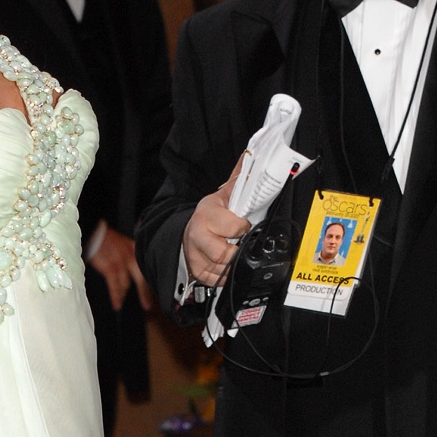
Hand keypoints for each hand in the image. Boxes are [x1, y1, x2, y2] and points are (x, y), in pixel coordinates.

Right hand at [86, 228, 154, 310]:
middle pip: (141, 279)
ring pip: (127, 284)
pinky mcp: (110, 268)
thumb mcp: (124, 244)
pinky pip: (115, 286)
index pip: (146, 269)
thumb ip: (131, 255)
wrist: (94, 232)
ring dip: (126, 296)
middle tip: (147, 305)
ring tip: (125, 304)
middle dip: (145, 294)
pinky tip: (117, 304)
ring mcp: (121, 263)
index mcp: (136, 250)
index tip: (153, 292)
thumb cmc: (106, 238)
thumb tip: (135, 269)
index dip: (150, 282)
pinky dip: (116, 297)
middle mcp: (131, 257)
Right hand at [181, 157, 251, 286]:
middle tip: (239, 243)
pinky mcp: (197, 272)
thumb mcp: (221, 196)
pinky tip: (227, 264)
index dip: (243, 228)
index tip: (245, 225)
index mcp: (206, 215)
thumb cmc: (209, 215)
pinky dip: (227, 275)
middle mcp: (197, 236)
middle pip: (223, 254)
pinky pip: (218, 280)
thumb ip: (238, 179)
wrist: (185, 233)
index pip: (232, 226)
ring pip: (222, 270)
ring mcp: (195, 256)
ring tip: (233, 252)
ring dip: (233, 264)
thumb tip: (250, 156)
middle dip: (236, 251)